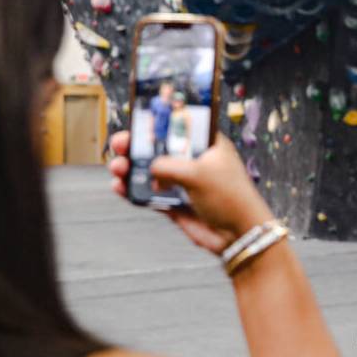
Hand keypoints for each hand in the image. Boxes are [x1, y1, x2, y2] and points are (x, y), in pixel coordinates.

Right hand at [107, 130, 274, 253]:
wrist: (239, 235)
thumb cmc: (232, 198)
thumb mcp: (198, 172)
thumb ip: (169, 165)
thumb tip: (150, 168)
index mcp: (207, 145)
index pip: (180, 126)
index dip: (158, 122)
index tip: (138, 121)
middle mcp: (194, 161)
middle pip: (159, 148)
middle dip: (137, 146)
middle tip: (120, 144)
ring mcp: (183, 183)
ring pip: (150, 172)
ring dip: (131, 168)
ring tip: (118, 168)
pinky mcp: (175, 203)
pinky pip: (149, 194)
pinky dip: (134, 191)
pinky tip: (120, 187)